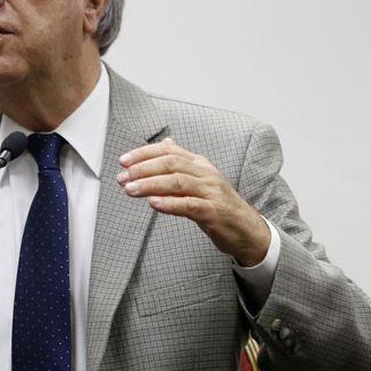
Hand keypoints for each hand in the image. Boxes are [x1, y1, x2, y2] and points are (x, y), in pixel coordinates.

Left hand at [117, 138, 269, 266]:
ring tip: (130, 190)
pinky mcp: (214, 212)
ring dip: (150, 185)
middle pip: (170, 164)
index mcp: (200, 164)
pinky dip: (170, 204)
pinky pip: (189, 205)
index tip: (123, 161)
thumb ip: (182, 162)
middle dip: (143, 169)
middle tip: (123, 177)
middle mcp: (206, 174)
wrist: (247, 229)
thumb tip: (166, 142)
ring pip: (177, 182)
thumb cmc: (218, 204)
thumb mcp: (200, 178)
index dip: (144, 154)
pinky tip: (153, 204)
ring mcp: (211, 192)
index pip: (168, 151)